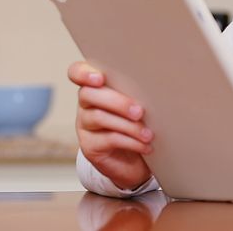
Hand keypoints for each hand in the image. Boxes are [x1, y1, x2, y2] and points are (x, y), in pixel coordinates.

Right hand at [68, 61, 153, 189]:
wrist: (136, 160)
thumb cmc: (140, 123)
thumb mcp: (139, 103)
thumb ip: (138, 91)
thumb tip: (155, 85)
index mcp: (96, 87)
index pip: (77, 72)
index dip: (83, 73)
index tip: (100, 79)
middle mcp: (86, 104)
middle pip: (88, 94)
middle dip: (117, 102)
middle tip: (139, 112)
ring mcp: (84, 126)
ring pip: (98, 117)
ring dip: (128, 125)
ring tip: (148, 134)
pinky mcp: (89, 146)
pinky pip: (107, 139)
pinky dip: (130, 142)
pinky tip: (145, 145)